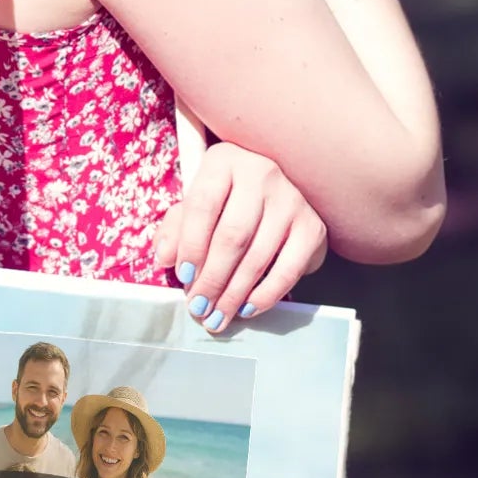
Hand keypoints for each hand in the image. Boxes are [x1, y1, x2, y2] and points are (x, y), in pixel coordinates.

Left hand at [154, 143, 328, 333]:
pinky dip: (266, 294)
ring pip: (258, 256)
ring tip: (217, 316)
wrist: (276, 197)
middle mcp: (261, 173)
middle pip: (232, 235)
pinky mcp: (312, 227)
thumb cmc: (226, 201)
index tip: (183, 277)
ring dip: (234, 294)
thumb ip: (175, 229)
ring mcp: (292, 199)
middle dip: (212, 279)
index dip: (190, 245)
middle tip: (198, 307)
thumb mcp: (195, 205)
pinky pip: (288, 269)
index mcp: (224, 161)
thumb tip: (165, 257)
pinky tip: (247, 308)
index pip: (203, 205)